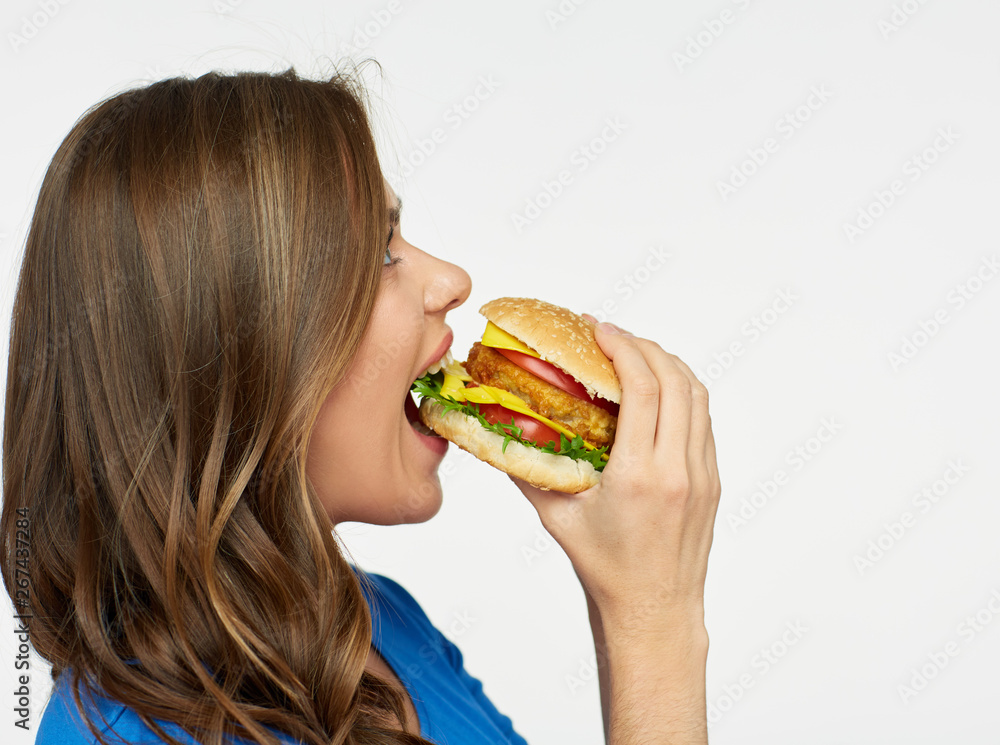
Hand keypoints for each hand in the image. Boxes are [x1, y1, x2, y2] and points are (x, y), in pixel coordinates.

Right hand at [510, 320, 721, 628]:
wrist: (654, 609)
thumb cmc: (603, 568)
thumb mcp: (556, 517)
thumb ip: (527, 468)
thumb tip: (498, 428)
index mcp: (639, 475)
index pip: (643, 387)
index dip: (622, 347)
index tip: (599, 328)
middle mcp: (678, 469)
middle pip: (676, 380)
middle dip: (643, 346)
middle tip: (611, 335)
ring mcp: (702, 474)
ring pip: (697, 396)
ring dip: (667, 365)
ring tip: (634, 354)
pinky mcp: (712, 480)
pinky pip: (702, 420)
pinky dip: (682, 392)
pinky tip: (656, 390)